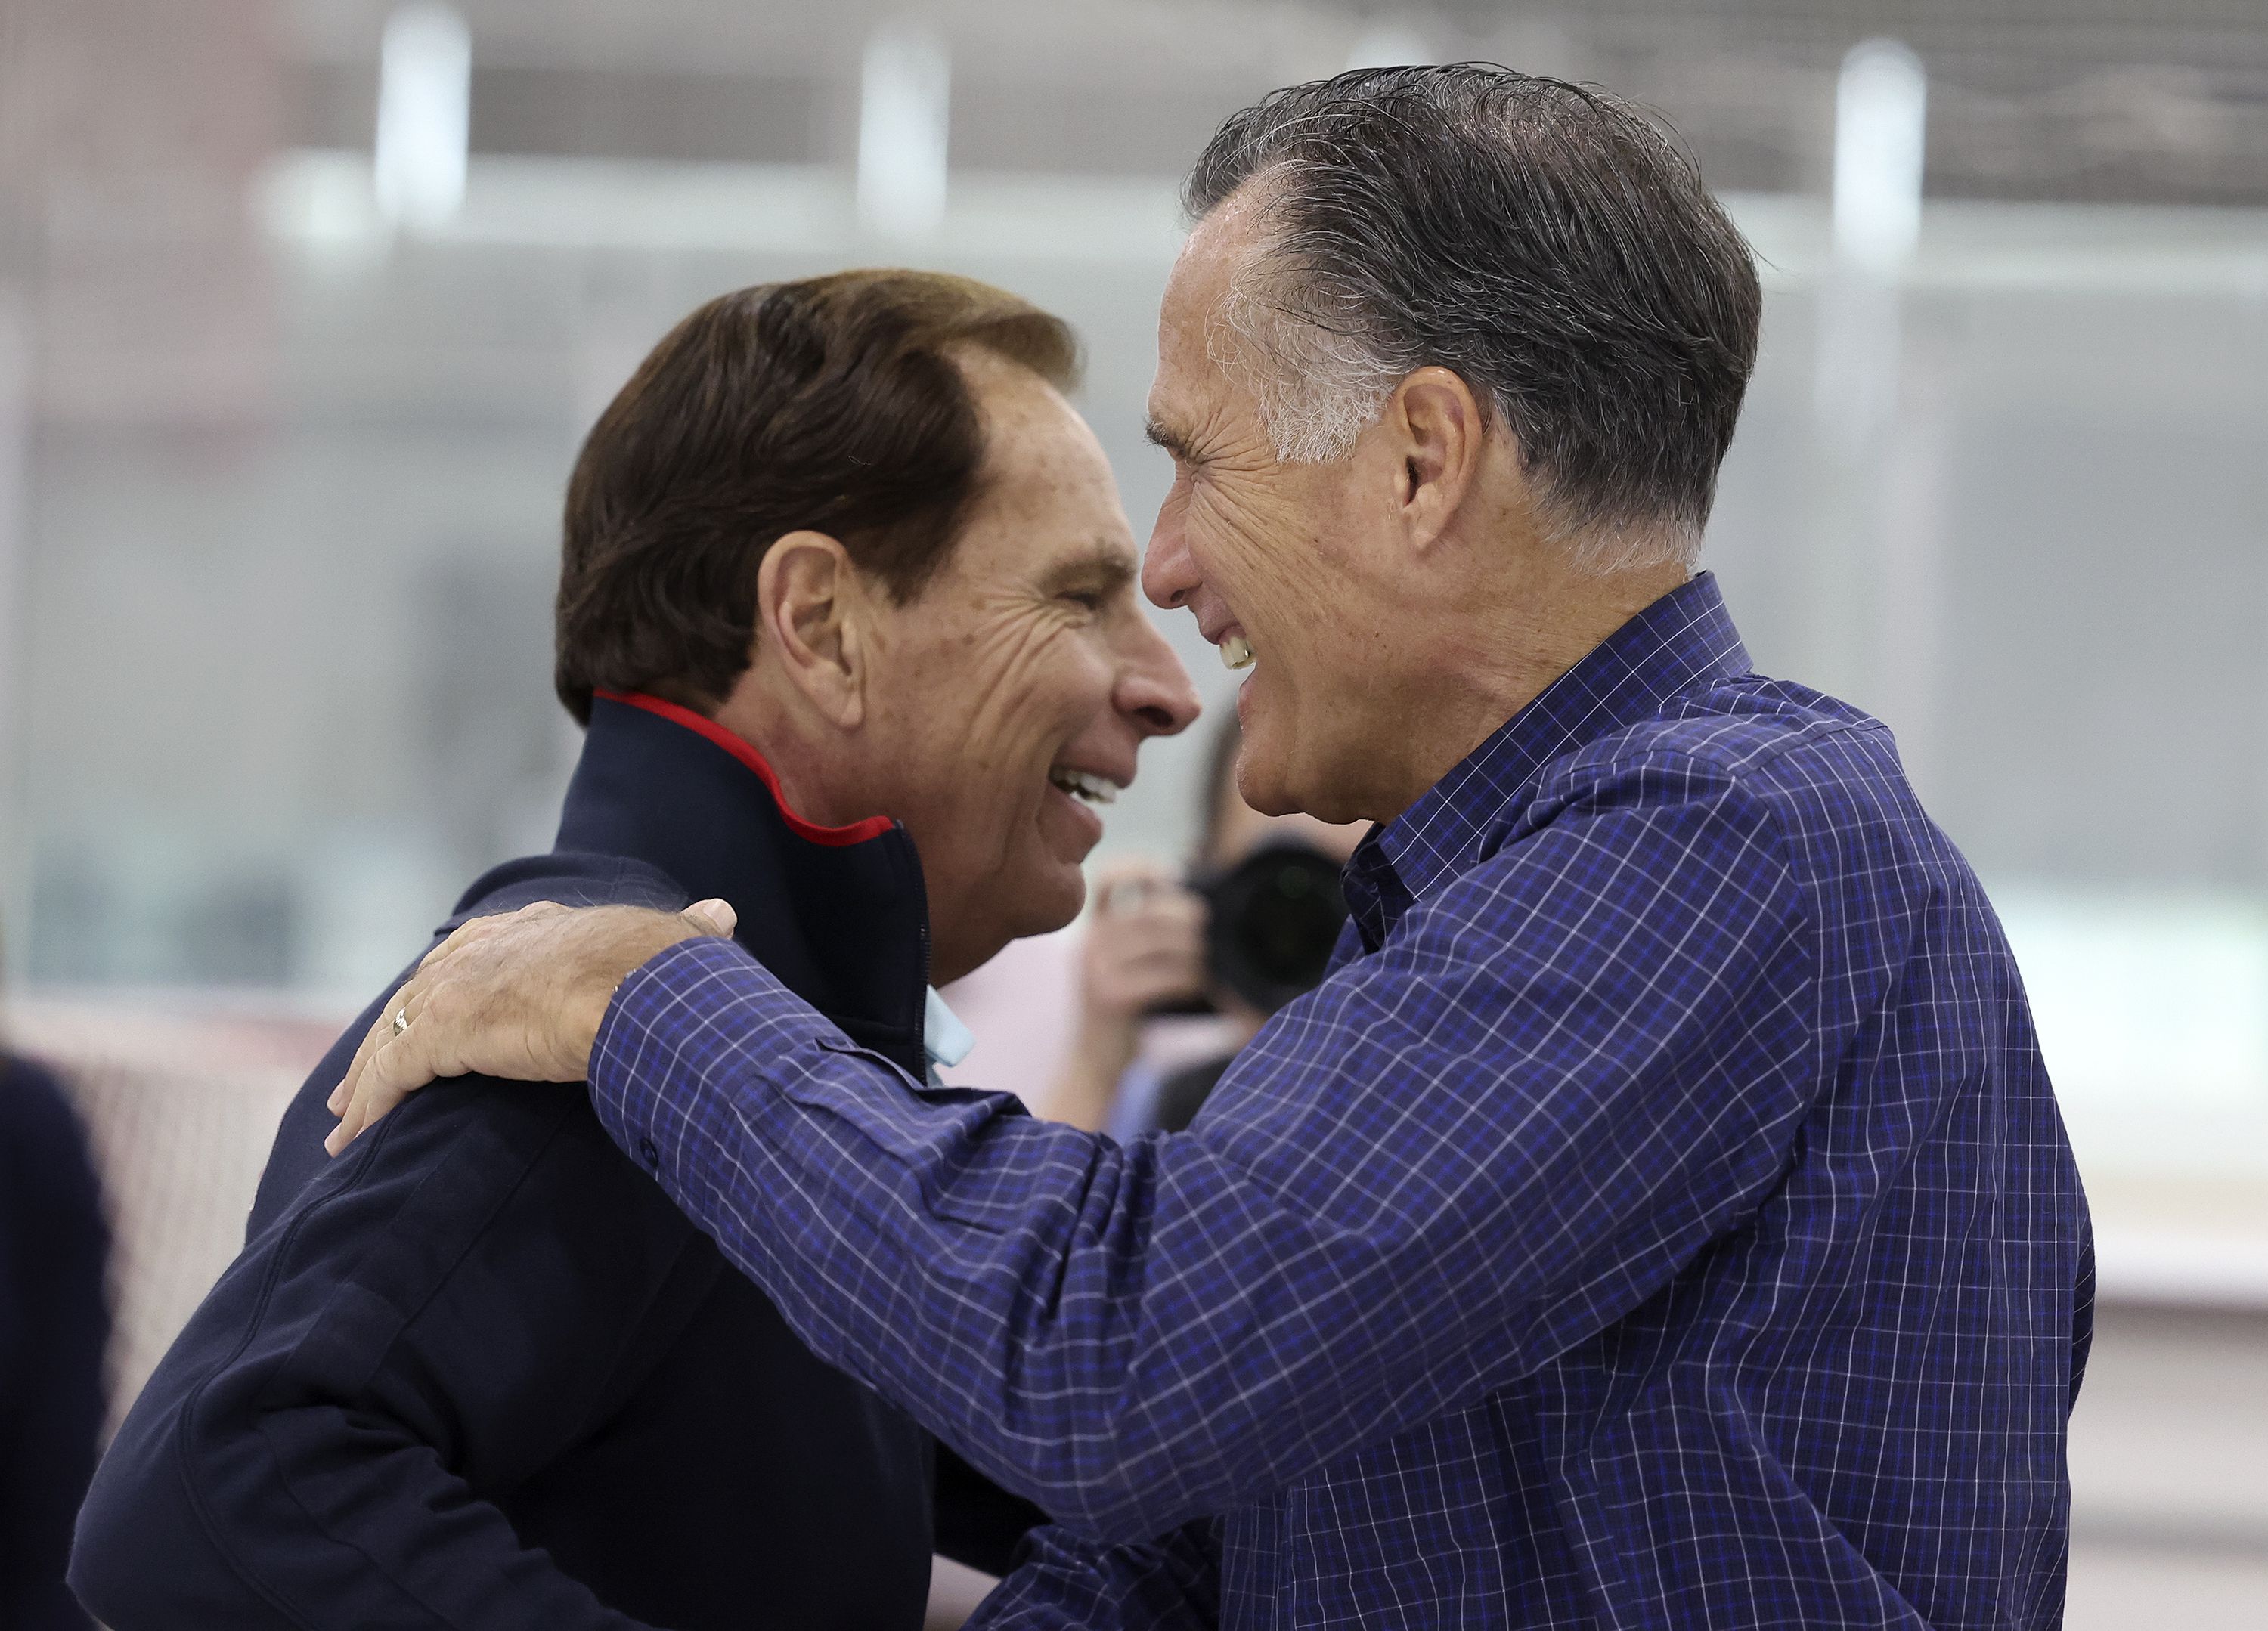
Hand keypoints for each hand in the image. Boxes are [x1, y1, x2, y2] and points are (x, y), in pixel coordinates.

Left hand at [324, 897, 737, 1154]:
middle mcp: (483, 952)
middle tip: (361, 1080)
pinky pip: (390, 1076)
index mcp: (534, 931)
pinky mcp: (442, 1031)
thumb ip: (688, 932)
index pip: (474, 955)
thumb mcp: (673, 946)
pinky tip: (353, 1140)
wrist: (640, 984)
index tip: (432, 1009)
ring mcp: (457, 990)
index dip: (449, 985)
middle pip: (417, 997)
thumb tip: (722, 914)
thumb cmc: (664, 968)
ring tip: (344, 1123)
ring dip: (364, 1083)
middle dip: (388, 1038)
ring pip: (391, 1038)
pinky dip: (368, 1109)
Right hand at [1080, 860, 1206, 1023]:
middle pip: (1147, 911)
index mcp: (1093, 929)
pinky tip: (1201, 983)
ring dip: (1193, 947)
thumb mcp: (1122, 965)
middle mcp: (1090, 943)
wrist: (1094, 1061)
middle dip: (1185, 913)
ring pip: (1158, 944)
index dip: (1142, 867)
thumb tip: (1196, 907)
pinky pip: (1162, 978)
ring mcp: (1097, 971)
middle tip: (1211, 922)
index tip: (1173, 875)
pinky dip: (1189, 977)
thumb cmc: (1122, 1009)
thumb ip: (1144, 936)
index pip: (1109, 878)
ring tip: (1212, 955)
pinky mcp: (1111, 998)